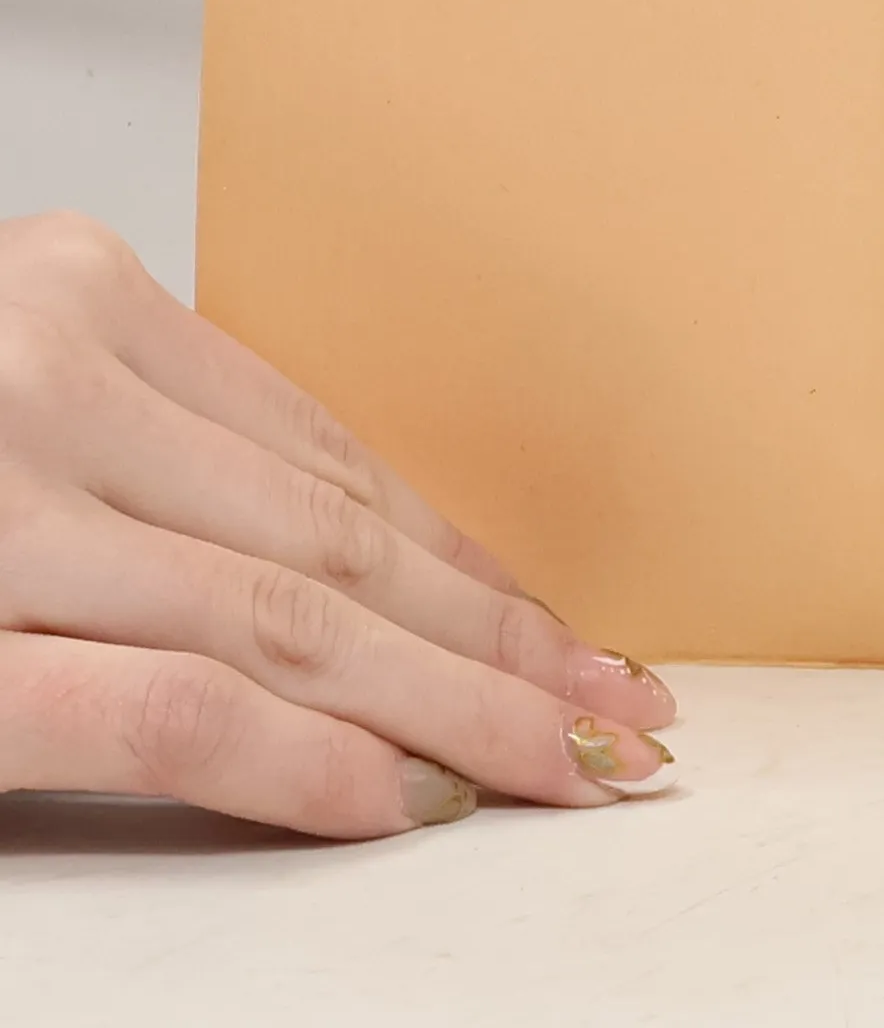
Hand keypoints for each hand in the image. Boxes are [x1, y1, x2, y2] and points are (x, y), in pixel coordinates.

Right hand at [0, 213, 675, 838]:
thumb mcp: (9, 383)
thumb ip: (143, 437)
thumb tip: (324, 542)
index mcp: (78, 294)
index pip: (323, 450)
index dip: (460, 553)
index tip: (554, 619)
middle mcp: (48, 383)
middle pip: (332, 539)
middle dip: (496, 639)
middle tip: (615, 701)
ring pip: (290, 623)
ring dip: (453, 707)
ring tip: (566, 759)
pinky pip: (168, 715)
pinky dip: (304, 764)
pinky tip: (409, 797)